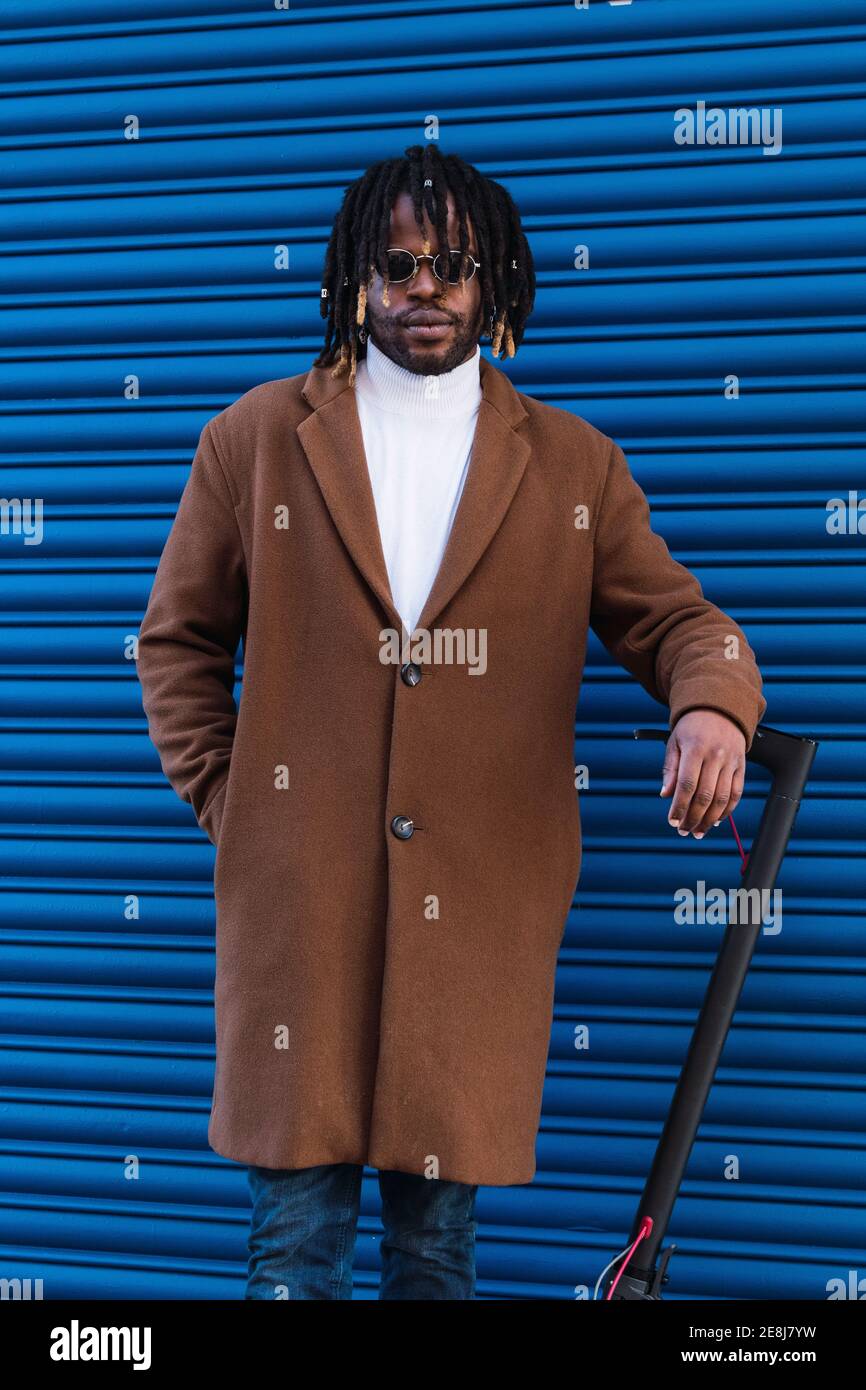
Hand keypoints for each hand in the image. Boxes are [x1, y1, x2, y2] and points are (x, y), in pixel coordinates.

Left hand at [660, 710, 745, 838]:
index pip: (687, 785)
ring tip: (698, 831)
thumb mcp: (674, 743)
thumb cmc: (691, 728)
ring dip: (710, 819)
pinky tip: (715, 820)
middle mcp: (716, 756)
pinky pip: (736, 793)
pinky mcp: (741, 766)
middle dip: (693, 818)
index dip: (679, 807)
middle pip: (705, 796)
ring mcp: (731, 761)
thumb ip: (671, 770)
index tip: (672, 821)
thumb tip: (666, 795)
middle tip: (683, 831)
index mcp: (695, 749)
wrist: (719, 708)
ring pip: (722, 798)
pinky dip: (727, 810)